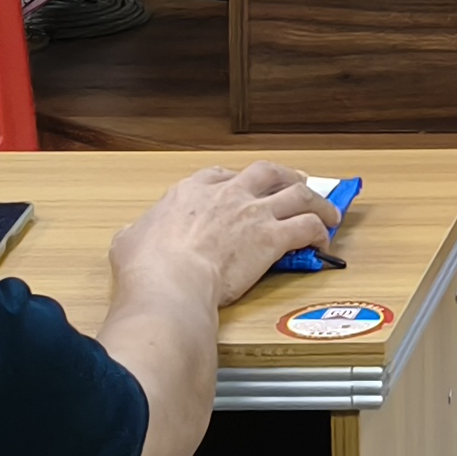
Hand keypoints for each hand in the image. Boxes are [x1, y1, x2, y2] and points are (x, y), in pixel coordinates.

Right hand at [111, 160, 341, 309]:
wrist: (170, 283)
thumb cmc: (147, 267)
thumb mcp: (128, 240)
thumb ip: (137, 233)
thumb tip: (132, 238)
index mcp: (191, 191)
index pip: (221, 175)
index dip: (236, 180)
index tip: (241, 186)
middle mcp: (227, 194)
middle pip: (267, 172)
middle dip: (285, 176)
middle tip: (296, 183)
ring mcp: (253, 213)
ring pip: (298, 194)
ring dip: (317, 201)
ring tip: (328, 211)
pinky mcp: (272, 237)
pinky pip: (307, 226)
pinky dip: (320, 231)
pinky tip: (324, 241)